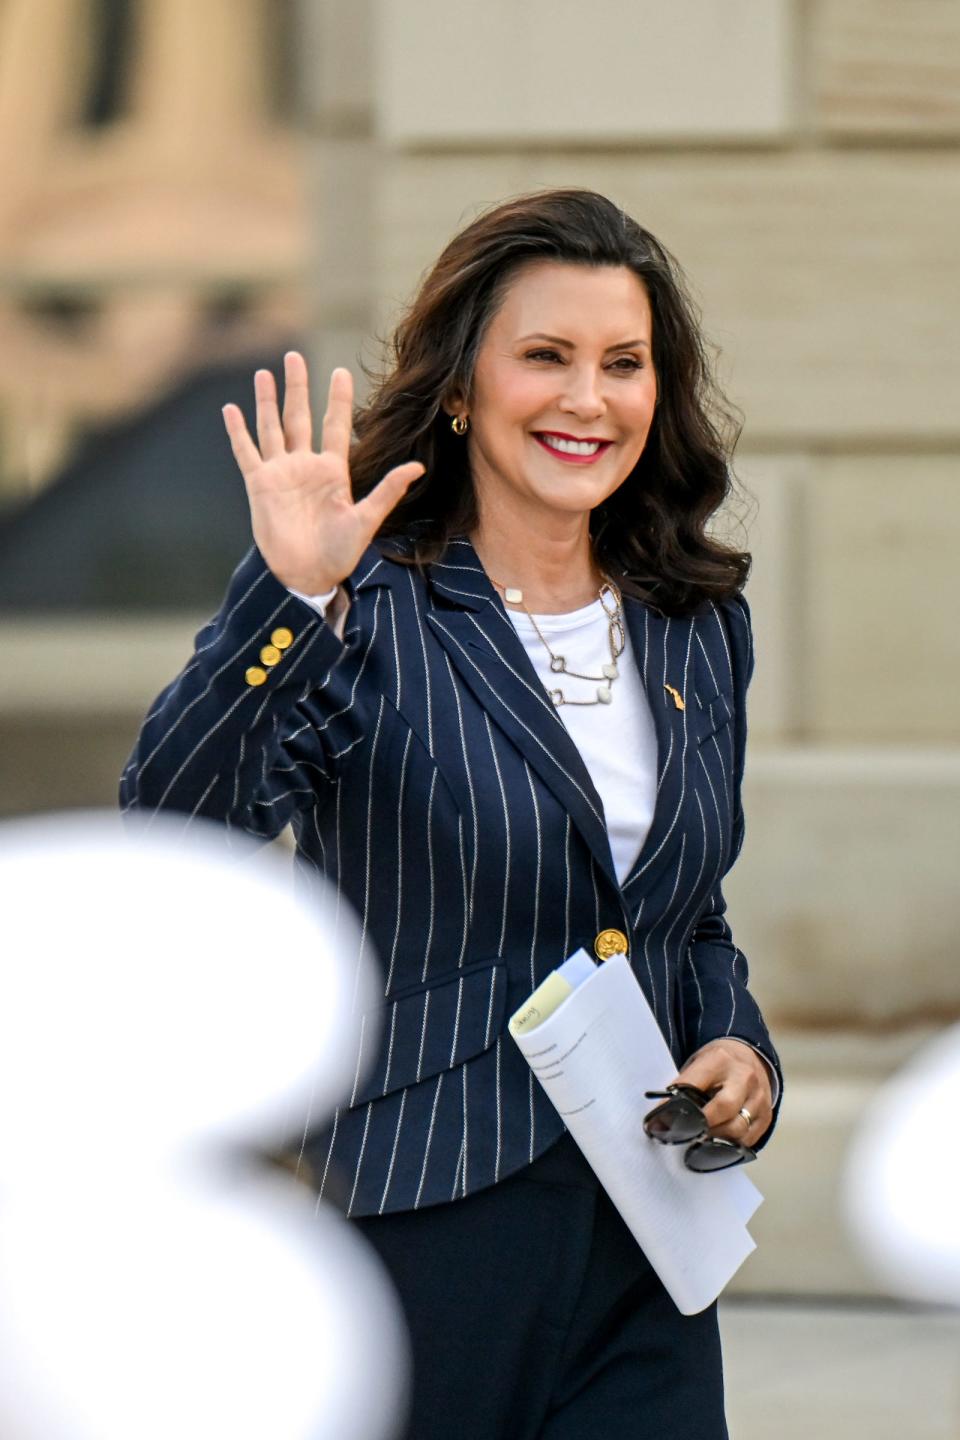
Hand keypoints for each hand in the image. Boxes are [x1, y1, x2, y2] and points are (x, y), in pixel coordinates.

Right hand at [222, 352, 424, 594]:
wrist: (308, 576)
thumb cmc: (340, 553)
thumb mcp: (366, 519)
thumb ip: (388, 490)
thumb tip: (418, 467)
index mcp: (333, 471)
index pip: (335, 425)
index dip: (337, 399)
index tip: (341, 371)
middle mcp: (305, 466)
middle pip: (299, 417)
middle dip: (297, 387)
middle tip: (294, 356)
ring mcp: (281, 474)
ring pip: (271, 428)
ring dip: (267, 401)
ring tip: (264, 373)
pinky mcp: (260, 486)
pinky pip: (247, 453)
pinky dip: (238, 432)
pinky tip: (231, 410)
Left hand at [672, 1039, 773, 1148]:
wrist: (749, 1056)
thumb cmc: (717, 1064)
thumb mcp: (699, 1063)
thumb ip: (685, 1085)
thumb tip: (664, 1115)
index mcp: (720, 1060)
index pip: (694, 1084)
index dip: (676, 1107)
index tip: (660, 1123)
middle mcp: (744, 1077)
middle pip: (724, 1108)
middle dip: (702, 1125)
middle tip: (686, 1135)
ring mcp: (759, 1097)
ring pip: (738, 1128)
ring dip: (716, 1139)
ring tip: (701, 1139)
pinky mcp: (766, 1115)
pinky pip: (749, 1139)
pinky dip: (731, 1145)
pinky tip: (718, 1143)